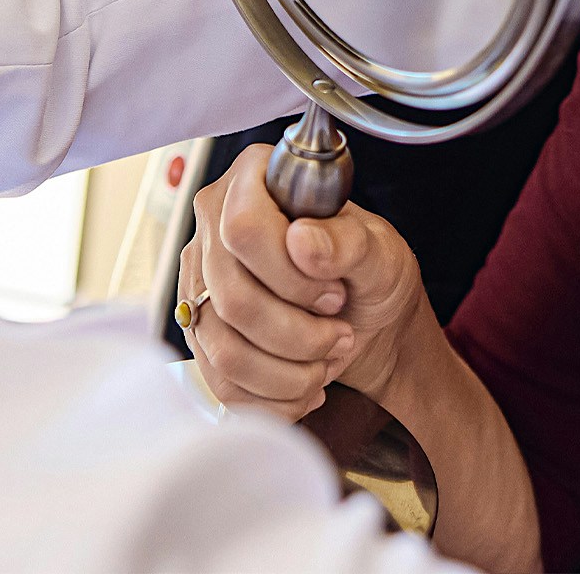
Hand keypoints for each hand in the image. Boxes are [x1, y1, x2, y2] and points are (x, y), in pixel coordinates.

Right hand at [178, 143, 427, 420]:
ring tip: (325, 361)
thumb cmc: (373, 272)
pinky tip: (304, 384)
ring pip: (225, 349)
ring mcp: (199, 280)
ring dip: (289, 372)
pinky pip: (220, 382)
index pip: (244, 229)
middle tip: (341, 333)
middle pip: (234, 300)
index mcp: (256, 181)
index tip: (335, 291)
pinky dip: (273, 397)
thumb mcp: (380, 251)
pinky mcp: (200, 329)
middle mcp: (215, 225)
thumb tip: (301, 239)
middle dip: (299, 334)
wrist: (368, 320)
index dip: (291, 276)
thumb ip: (348, 241)